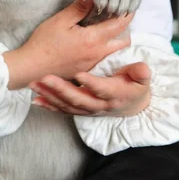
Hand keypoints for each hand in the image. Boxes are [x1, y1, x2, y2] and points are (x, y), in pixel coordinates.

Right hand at [3, 0, 132, 90]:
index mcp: (94, 39)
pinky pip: (103, 58)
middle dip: (124, 28)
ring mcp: (93, 64)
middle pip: (123, 41)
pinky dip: (105, 48)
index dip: (127, 13)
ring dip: (115, 39)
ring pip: (114, 51)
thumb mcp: (61, 20)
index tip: (130, 4)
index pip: (119, 25)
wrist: (32, 68)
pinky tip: (93, 42)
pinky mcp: (86, 70)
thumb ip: (80, 8)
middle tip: (117, 16)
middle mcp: (98, 54)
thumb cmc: (44, 43)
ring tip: (106, 27)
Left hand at [29, 61, 150, 116]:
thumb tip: (143, 68)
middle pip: (79, 99)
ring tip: (35, 85)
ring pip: (68, 105)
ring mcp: (88, 110)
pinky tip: (35, 99)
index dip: (91, 83)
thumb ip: (140, 73)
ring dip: (50, 96)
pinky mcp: (80, 111)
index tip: (79, 74)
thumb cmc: (135, 87)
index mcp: (114, 94)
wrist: (133, 106)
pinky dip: (49, 106)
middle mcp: (99, 105)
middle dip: (61, 89)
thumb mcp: (142, 79)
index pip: (102, 89)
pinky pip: (63, 110)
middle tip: (46, 78)